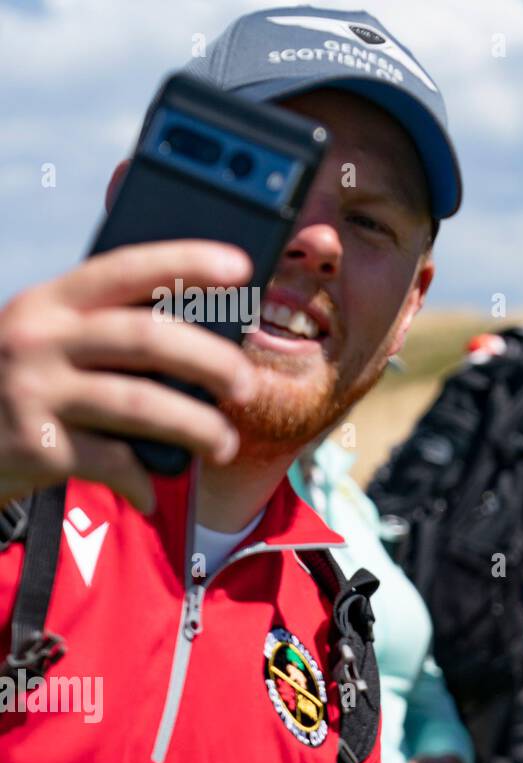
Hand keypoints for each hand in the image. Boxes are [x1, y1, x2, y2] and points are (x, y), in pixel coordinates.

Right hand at [0, 240, 257, 513]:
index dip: (187, 262)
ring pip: (140, 404)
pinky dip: (142, 480)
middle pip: (146, 338)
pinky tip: (152, 491)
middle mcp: (38, 338)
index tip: (242, 267)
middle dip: (211, 360)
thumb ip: (111, 331)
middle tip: (247, 384)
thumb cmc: (28, 383)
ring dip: (197, 427)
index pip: (127, 268)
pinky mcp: (35, 445)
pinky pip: (113, 461)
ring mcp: (33, 391)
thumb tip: (214, 341)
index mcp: (52, 301)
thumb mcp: (53, 341)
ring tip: (224, 444)